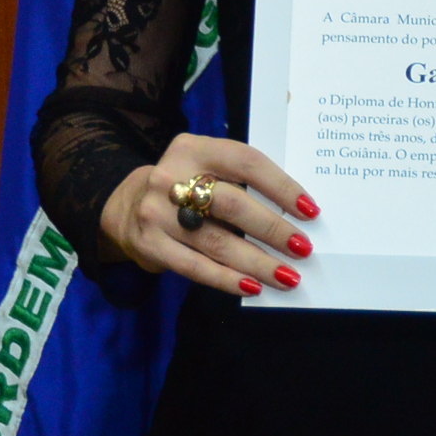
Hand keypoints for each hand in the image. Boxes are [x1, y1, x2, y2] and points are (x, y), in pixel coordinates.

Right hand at [97, 133, 316, 296]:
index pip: (247, 162)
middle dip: (273, 229)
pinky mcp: (149, 245)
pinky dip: (227, 279)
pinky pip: (195, 266)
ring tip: (287, 275)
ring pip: (217, 241)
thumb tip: (294, 213)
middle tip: (303, 248)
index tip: (310, 210)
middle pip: (233, 204)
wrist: (125, 206)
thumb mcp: (205, 168)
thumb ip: (239, 181)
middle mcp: (171, 176)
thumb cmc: (185, 187)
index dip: (281, 186)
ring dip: (257, 262)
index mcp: (194, 148)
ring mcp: (156, 212)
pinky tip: (252, 286)